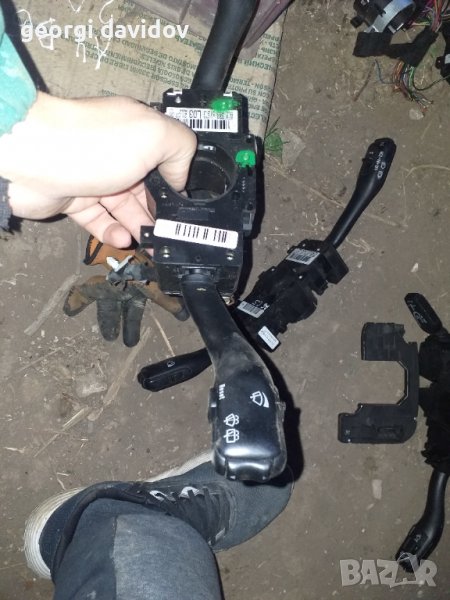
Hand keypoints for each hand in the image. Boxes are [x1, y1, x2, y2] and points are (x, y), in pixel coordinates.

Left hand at [0, 92, 195, 246]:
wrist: (33, 159)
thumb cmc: (94, 144)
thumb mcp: (155, 135)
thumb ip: (181, 150)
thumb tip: (180, 177)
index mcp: (136, 132)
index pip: (165, 155)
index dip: (176, 179)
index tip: (186, 204)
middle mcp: (115, 152)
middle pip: (145, 187)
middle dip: (159, 211)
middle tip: (169, 233)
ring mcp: (93, 177)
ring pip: (123, 207)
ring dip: (138, 226)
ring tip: (150, 242)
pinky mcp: (72, 199)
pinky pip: (99, 220)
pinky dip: (112, 231)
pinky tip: (122, 239)